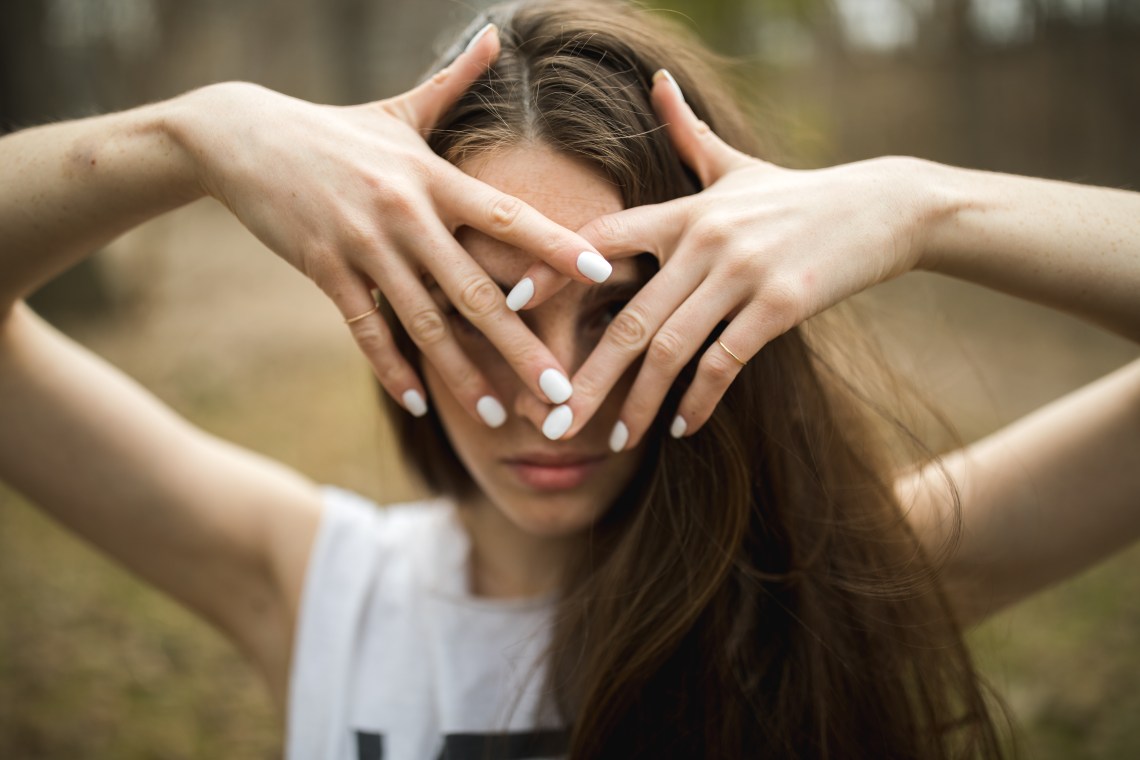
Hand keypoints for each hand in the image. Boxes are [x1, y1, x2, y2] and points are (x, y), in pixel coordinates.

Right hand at [168, 25, 607, 425]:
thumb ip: (455, 81)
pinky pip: (365, 328)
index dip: (556, 245)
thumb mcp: (397, 108)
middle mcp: (405, 212)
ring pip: (424, 321)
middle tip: (560, 390)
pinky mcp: (323, 268)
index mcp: (432, 176)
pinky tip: (417, 401)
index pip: (507, 215)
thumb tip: (496, 34)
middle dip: (521, 344)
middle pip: (475, 288)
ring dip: (462, 373)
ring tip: (497, 415)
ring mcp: (362, 244)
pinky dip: (391, 366)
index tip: (601, 273)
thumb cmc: (334, 129)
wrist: (243, 136)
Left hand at [514, 70, 926, 446]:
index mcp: (684, 208)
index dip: (554, 270)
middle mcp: (704, 238)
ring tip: (615, 441)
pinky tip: (680, 427)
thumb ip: (687, 134)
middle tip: (556, 421)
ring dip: (638, 402)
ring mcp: (742, 272)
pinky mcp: (780, 305)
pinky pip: (725, 363)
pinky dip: (698, 400)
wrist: (882, 208)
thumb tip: (656, 80)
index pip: (603, 239)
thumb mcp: (738, 164)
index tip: (513, 309)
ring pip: (672, 349)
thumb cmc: (798, 195)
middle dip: (589, 377)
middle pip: (630, 319)